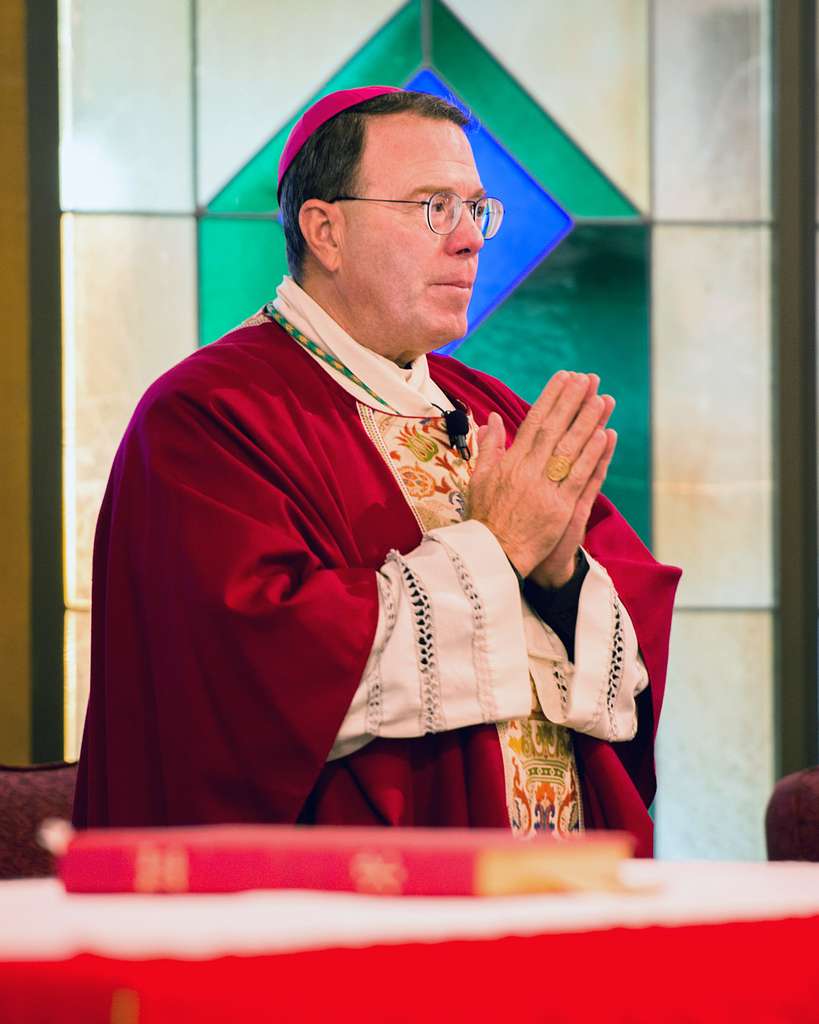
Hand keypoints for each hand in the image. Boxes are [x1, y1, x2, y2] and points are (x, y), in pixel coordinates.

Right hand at [468, 371, 612, 578]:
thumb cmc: (485, 519)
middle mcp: (528, 471)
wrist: (493, 556)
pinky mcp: (561, 509)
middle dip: (571, 401)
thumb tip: (492, 419)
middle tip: (587, 378)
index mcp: (509, 463)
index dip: (550, 398)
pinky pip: (580, 477)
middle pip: (554, 429)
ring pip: (570, 449)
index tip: (563, 378)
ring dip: (588, 422)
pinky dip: (593, 456)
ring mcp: (545, 489)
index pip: (533, 422)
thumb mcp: (478, 479)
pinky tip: (605, 436)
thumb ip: (488, 447)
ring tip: (602, 399)